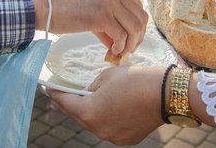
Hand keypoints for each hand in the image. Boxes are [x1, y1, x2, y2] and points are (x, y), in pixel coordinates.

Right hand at [32, 0, 147, 56]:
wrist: (43, 5)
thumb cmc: (63, 5)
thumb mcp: (91, 2)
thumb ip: (109, 17)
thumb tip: (120, 41)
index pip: (137, 4)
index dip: (137, 24)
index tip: (131, 38)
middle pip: (140, 16)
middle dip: (138, 36)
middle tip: (129, 49)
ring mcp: (109, 0)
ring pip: (134, 26)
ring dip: (130, 43)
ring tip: (120, 51)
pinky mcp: (101, 15)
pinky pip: (121, 35)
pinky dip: (120, 46)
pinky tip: (111, 50)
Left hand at [50, 65, 164, 144]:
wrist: (166, 94)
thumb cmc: (136, 80)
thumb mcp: (107, 76)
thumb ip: (92, 86)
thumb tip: (89, 92)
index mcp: (89, 112)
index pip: (65, 103)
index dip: (56, 94)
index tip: (49, 88)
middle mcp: (98, 129)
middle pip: (78, 116)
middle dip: (70, 105)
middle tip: (62, 95)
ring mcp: (112, 137)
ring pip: (94, 124)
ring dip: (89, 113)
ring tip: (87, 101)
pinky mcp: (126, 139)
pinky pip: (109, 129)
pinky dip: (106, 119)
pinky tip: (109, 109)